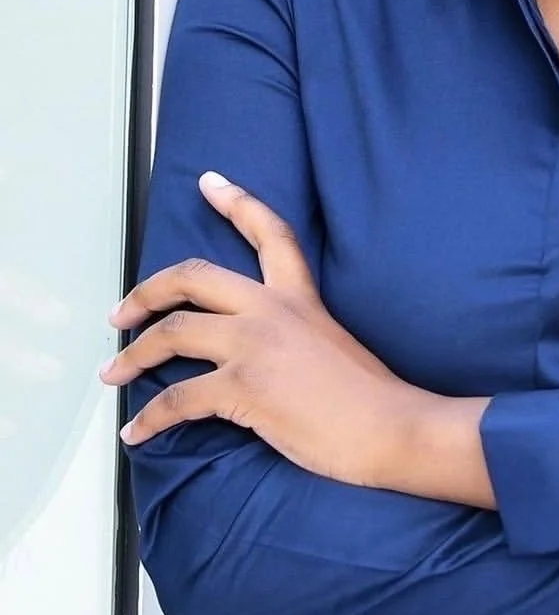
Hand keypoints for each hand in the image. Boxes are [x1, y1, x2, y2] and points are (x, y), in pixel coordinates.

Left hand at [100, 173, 435, 487]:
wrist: (389, 424)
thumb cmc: (370, 395)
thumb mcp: (331, 341)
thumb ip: (293, 334)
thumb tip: (260, 354)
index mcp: (299, 296)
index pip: (268, 232)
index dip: (236, 202)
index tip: (210, 182)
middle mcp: (272, 309)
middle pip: (193, 278)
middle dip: (146, 292)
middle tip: (122, 311)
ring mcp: (255, 345)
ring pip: (172, 333)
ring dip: (132, 357)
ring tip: (113, 374)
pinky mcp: (243, 387)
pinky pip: (177, 400)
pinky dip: (148, 419)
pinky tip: (135, 432)